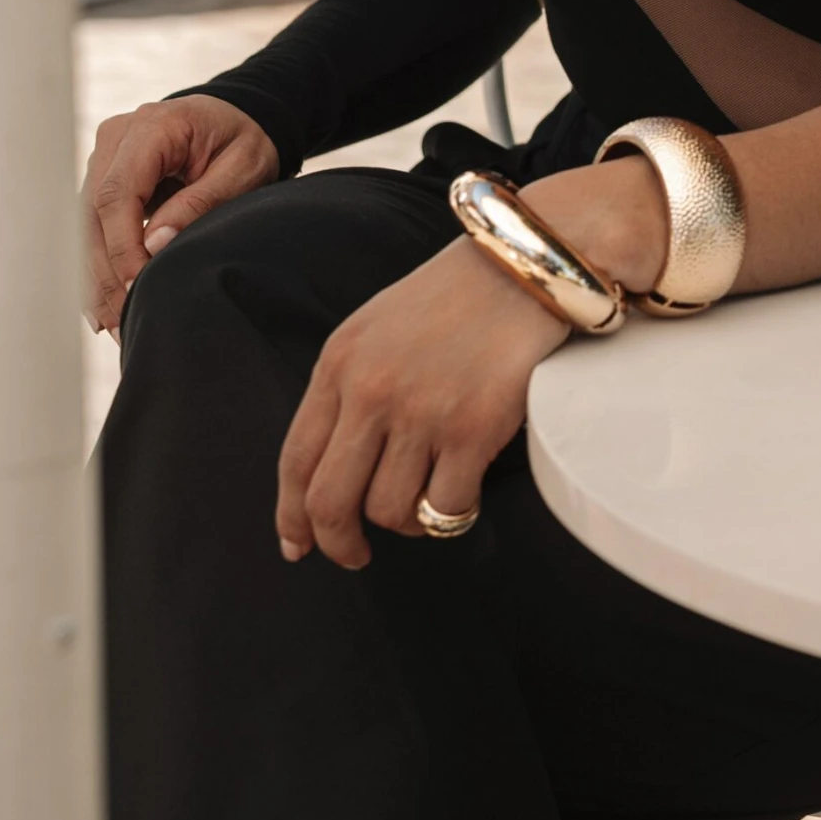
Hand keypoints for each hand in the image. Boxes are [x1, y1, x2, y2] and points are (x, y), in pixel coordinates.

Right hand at [82, 95, 278, 337]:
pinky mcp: (104, 178)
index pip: (117, 193)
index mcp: (151, 127)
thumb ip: (200, 202)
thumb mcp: (242, 168)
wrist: (237, 117)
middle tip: (123, 322)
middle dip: (106, 272)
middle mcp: (116, 138)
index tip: (137, 288)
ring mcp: (104, 157)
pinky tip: (103, 306)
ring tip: (114, 325)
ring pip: (84, 226)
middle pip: (92, 214)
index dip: (122, 247)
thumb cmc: (243, 140)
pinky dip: (98, 266)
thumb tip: (154, 246)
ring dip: (97, 277)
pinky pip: (91, 226)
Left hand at [273, 154, 667, 568]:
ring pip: (390, 512)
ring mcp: (420, 411)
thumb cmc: (460, 295)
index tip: (299, 544)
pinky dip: (451, 516)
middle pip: (330, 501)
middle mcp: (370, 389)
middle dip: (339, 544)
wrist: (528, 262)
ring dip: (408, 523)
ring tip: (429, 503)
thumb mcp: (380, 326)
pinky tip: (463, 497)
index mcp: (340, 360)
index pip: (295, 459)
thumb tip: (333, 465)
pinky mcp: (472, 428)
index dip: (292, 515)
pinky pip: (445, 507)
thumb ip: (352, 385)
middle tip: (357, 557)